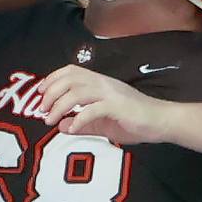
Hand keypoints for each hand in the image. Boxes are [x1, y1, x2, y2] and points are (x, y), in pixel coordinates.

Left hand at [36, 64, 173, 144]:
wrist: (161, 121)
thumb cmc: (135, 120)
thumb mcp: (103, 123)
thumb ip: (82, 124)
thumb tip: (62, 126)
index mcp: (100, 82)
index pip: (71, 71)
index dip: (52, 79)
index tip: (40, 93)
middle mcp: (103, 83)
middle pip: (69, 79)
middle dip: (51, 93)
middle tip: (42, 110)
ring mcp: (110, 93)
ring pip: (76, 92)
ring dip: (59, 106)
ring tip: (51, 120)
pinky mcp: (117, 106)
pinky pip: (92, 110)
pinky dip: (79, 120)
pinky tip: (73, 129)